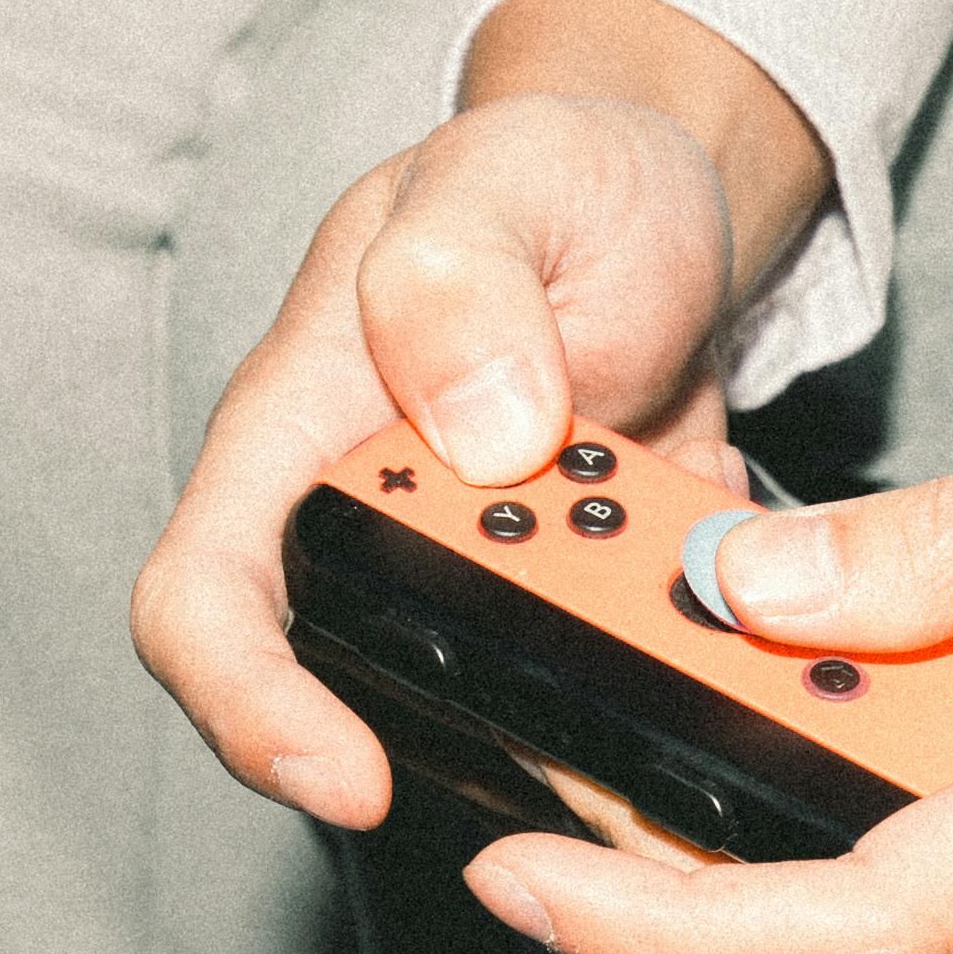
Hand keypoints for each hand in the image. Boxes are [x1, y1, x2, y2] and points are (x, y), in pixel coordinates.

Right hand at [137, 0, 834, 825]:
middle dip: (451, 755)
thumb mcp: (507, 177)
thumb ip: (459, 282)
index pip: (204, 599)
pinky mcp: (575, 611)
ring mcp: (473, 584)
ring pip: (491, 721)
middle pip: (343, 695)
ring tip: (687, 727)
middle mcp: (364, 529)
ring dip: (585, 745)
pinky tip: (748, 678)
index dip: (247, 707)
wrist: (662, 205)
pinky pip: (609, 697)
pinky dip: (676, 700)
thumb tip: (481, 434)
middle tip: (585, 777)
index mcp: (297, 429)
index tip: (348, 777)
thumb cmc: (555, 176)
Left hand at [450, 352, 952, 953]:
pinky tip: (910, 712)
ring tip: (723, 684)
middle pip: (864, 945)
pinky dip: (940, 827)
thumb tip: (765, 589)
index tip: (514, 873)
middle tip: (567, 728)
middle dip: (692, 859)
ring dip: (819, 835)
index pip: (844, 937)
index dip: (649, 932)